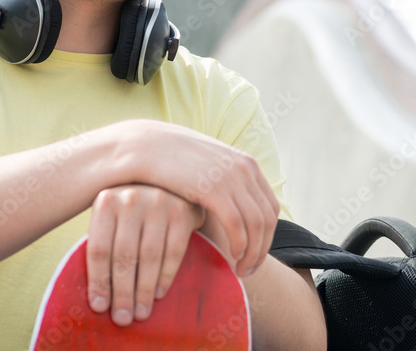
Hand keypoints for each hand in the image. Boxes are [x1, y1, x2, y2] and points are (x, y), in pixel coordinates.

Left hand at [85, 184, 204, 325]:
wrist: (172, 178)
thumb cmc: (134, 208)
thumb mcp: (114, 215)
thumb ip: (106, 242)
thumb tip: (98, 294)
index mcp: (106, 200)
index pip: (98, 249)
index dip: (98, 282)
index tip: (99, 307)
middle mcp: (131, 197)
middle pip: (123, 256)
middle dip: (122, 292)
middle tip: (122, 318)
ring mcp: (160, 202)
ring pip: (148, 257)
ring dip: (144, 290)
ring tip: (140, 313)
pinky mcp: (183, 210)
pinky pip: (173, 252)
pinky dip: (165, 276)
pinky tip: (158, 293)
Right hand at [114, 120, 279, 277]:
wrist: (145, 146)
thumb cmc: (171, 162)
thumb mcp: (206, 167)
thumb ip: (222, 182)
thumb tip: (232, 205)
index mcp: (245, 164)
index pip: (270, 207)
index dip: (267, 236)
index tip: (254, 255)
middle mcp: (244, 169)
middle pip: (267, 219)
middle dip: (262, 249)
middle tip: (249, 270)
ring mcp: (231, 177)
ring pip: (256, 225)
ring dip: (252, 252)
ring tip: (240, 270)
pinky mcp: (214, 188)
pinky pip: (237, 224)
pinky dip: (239, 244)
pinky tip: (231, 256)